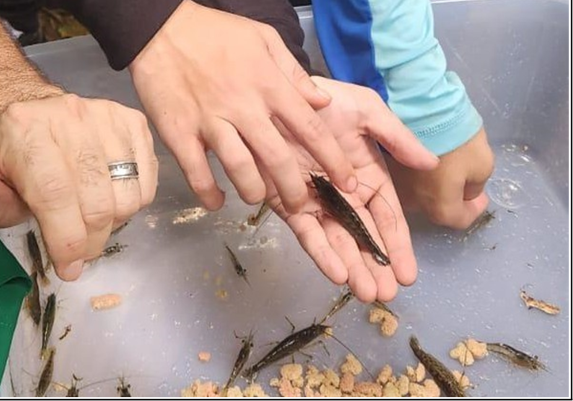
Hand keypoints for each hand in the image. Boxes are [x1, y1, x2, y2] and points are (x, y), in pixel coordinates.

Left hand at [0, 93, 157, 280]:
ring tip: (97, 221)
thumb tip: (58, 246)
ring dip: (115, 222)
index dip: (67, 240)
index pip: (56, 195)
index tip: (70, 268)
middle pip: (98, 200)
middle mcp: (71, 118)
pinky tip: (114, 199)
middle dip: (93, 240)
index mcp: (27, 130)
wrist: (39, 107)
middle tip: (84, 252)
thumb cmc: (17, 149)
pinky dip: (136, 202)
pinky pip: (148, 181)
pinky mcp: (134, 122)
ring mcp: (108, 118)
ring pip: (128, 196)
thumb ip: (7, 208)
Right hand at [129, 1, 355, 213]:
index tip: (346, 181)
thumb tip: (324, 102)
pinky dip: (209, 193)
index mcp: (269, 85)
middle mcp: (244, 107)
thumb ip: (294, 74)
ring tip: (257, 198)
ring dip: (253, 192)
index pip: (310, 129)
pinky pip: (197, 173)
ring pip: (240, 169)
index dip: (333, 159)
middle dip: (294, 190)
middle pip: (278, 159)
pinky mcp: (179, 133)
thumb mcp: (264, 39)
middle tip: (300, 205)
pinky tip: (217, 200)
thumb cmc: (216, 33)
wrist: (160, 28)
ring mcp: (210, 122)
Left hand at [266, 77, 437, 301]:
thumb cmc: (328, 100)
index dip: (397, 245)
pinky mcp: (288, 205)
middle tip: (386, 295)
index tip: (408, 274)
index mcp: (368, 176)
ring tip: (366, 293)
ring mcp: (316, 202)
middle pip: (364, 236)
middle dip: (375, 265)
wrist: (280, 94)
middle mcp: (344, 194)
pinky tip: (336, 273)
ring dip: (352, 267)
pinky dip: (321, 253)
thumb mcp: (369, 113)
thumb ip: (397, 138)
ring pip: (337, 241)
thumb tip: (432, 164)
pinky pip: (306, 232)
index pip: (387, 216)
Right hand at [387, 127, 493, 229]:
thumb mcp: (483, 165)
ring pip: (419, 195)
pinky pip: (406, 179)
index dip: (475, 209)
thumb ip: (475, 188)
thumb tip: (467, 192)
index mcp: (440, 209)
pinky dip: (417, 174)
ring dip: (432, 187)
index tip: (481, 194)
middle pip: (437, 210)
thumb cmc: (458, 139)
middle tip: (463, 180)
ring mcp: (397, 187)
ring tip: (442, 167)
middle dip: (452, 198)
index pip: (461, 220)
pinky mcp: (388, 169)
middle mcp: (415, 206)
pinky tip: (426, 157)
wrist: (424, 110)